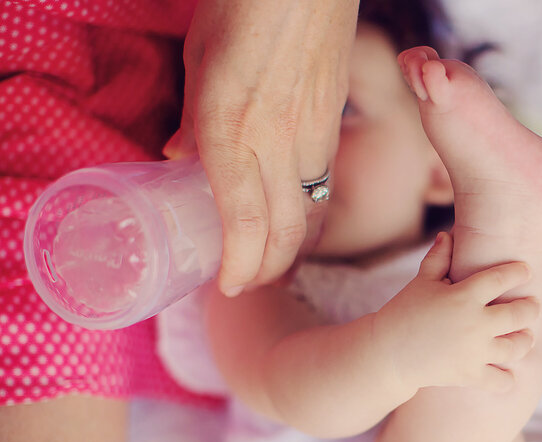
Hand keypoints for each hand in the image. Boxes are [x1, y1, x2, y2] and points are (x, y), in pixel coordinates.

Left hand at [164, 0, 358, 295]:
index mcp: (233, 130)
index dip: (239, 267)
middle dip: (266, 270)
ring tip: (273, 262)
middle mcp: (279, 143)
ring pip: (310, 214)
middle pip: (283, 232)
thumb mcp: (198, 59)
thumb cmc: (245, 6)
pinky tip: (299, 216)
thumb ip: (193, 117)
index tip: (227, 288)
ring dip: (291, 248)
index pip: (243, 222)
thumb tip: (181, 156)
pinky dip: (310, 213)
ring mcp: (314, 136)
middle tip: (249, 284)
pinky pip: (324, 184)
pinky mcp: (334, 124)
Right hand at [374, 232, 538, 393]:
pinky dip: (508, 378)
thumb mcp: (421, 281)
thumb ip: (438, 257)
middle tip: (532, 306)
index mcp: (464, 296)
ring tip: (525, 336)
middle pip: (520, 313)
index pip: (502, 278)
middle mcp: (475, 323)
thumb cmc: (404, 311)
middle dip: (530, 308)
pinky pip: (502, 380)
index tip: (525, 271)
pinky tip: (508, 371)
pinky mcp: (470, 375)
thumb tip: (449, 234)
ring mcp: (474, 351)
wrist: (387, 352)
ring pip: (517, 346)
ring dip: (525, 340)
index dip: (518, 272)